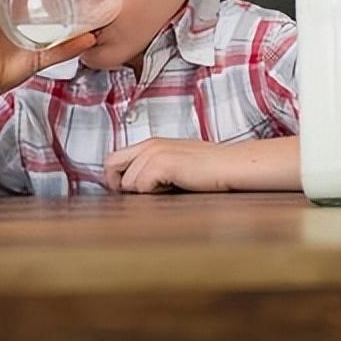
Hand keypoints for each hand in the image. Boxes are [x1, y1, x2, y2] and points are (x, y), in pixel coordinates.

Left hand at [103, 138, 232, 193]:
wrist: (230, 165)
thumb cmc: (208, 169)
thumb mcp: (175, 163)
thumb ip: (153, 170)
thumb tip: (132, 188)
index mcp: (150, 144)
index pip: (113, 159)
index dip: (115, 179)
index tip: (128, 193)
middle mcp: (148, 145)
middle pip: (110, 166)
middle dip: (118, 185)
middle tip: (140, 196)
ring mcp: (154, 153)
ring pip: (127, 183)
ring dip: (143, 193)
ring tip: (167, 190)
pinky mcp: (162, 164)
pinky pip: (141, 187)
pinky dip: (153, 194)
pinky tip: (173, 189)